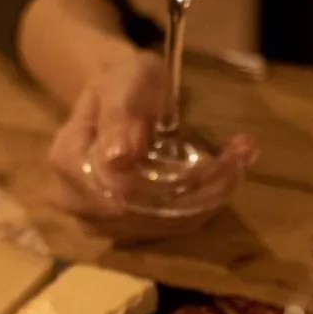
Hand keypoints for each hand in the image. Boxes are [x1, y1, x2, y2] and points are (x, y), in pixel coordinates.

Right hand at [47, 50, 257, 239]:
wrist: (119, 98)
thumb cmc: (122, 84)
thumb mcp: (125, 82)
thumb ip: (121, 115)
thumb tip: (119, 159)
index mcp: (70, 161)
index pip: (124, 190)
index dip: (175, 179)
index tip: (226, 152)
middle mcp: (80, 202)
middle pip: (149, 213)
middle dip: (204, 186)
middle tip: (242, 152)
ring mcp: (104, 223)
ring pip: (168, 225)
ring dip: (211, 195)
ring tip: (238, 159)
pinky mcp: (130, 231)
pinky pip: (175, 228)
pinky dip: (206, 203)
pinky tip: (226, 173)